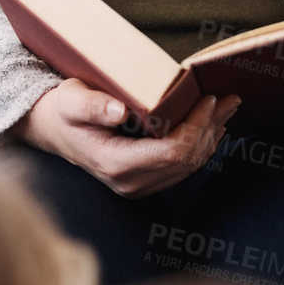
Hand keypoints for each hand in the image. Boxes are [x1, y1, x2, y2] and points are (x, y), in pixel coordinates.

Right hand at [8, 78, 239, 197]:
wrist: (54, 130)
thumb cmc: (64, 109)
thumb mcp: (71, 100)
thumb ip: (92, 105)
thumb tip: (118, 111)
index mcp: (116, 165)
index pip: (171, 152)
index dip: (196, 126)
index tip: (209, 98)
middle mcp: (131, 183)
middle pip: (186, 161)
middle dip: (210, 129)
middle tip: (229, 98)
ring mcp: (139, 186)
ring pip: (189, 167)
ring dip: (211, 137)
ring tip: (227, 107)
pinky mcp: (146, 181)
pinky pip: (182, 168)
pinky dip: (201, 145)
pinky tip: (212, 125)